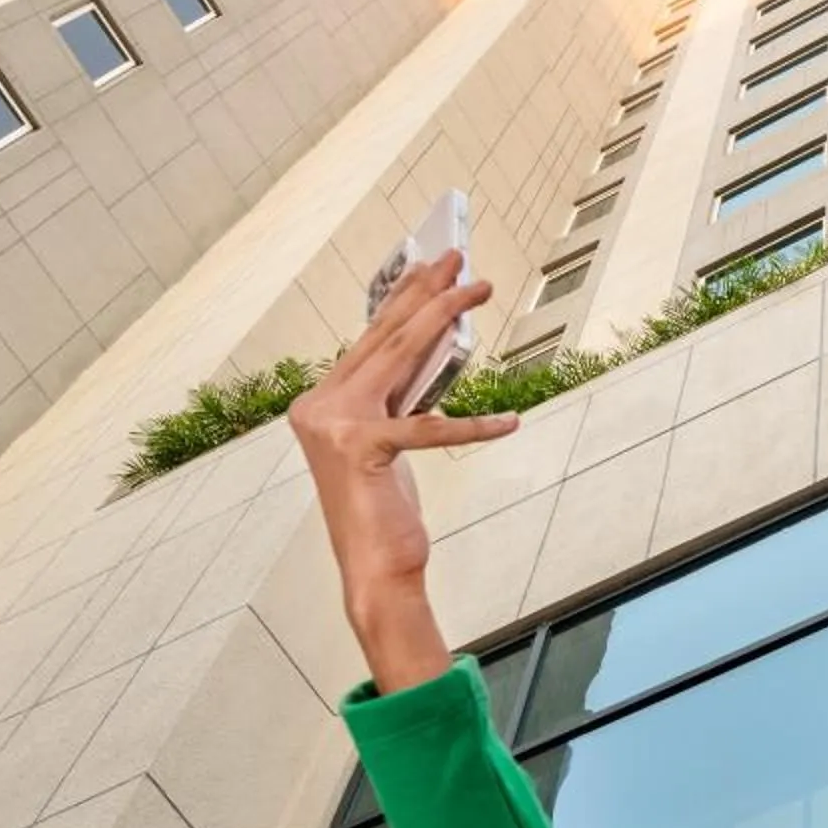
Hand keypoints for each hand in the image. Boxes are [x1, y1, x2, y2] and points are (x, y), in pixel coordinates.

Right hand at [289, 250, 518, 688]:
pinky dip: (473, 425)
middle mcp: (318, 407)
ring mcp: (334, 427)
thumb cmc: (384, 509)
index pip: (369, 338)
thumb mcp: (390, 440)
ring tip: (479, 289)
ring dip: (445, 317)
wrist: (372, 570)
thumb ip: (400, 396)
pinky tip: (509, 421)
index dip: (403, 297)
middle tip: (460, 257)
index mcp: (320, 402)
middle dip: (427, 291)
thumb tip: (437, 347)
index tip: (431, 266)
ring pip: (400, 358)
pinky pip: (427, 426)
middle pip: (384, 337)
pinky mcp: (362, 450)